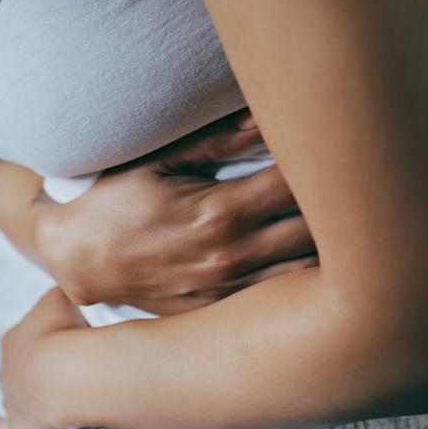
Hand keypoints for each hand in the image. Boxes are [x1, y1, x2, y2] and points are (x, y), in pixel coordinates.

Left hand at [0, 287, 87, 428]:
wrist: (67, 371)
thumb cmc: (64, 330)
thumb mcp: (61, 298)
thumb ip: (57, 298)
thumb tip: (62, 303)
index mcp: (13, 339)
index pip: (28, 338)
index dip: (48, 340)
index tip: (68, 342)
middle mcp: (6, 368)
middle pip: (22, 368)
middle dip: (41, 368)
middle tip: (70, 370)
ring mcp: (10, 398)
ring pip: (17, 395)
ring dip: (33, 394)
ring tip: (60, 396)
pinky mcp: (19, 426)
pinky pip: (7, 427)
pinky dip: (1, 426)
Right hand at [34, 108, 316, 315]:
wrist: (76, 261)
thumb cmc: (114, 202)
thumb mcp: (154, 161)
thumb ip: (213, 141)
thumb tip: (263, 118)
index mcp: (220, 211)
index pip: (299, 184)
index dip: (324, 162)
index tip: (336, 144)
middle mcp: (232, 256)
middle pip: (317, 229)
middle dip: (338, 201)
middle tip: (351, 175)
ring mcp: (230, 289)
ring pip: (309, 270)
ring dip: (332, 244)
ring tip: (342, 215)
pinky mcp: (223, 310)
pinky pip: (283, 295)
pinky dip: (306, 275)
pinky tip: (314, 253)